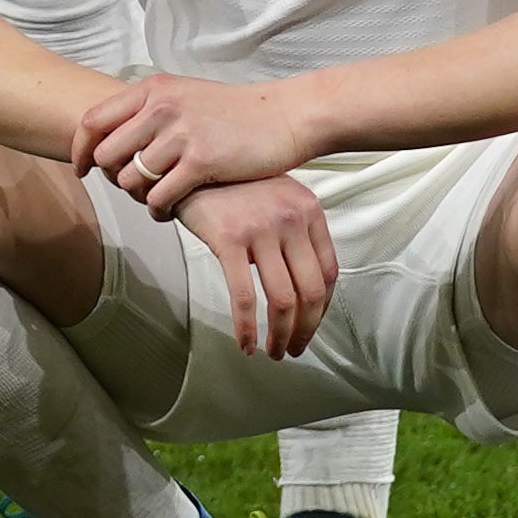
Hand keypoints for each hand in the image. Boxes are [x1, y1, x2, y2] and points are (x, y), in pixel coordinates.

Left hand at [77, 70, 311, 211]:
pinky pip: (160, 196)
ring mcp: (180, 133)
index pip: (93, 120)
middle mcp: (161, 107)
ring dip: (138, 197)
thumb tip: (111, 136)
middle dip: (115, 178)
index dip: (80, 149)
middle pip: (106, 155)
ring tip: (154, 200)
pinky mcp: (201, 161)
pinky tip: (169, 211)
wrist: (286, 116)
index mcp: (153, 89)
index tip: (82, 169)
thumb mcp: (185, 96)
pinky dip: (158, 209)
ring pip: (131, 179)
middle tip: (134, 189)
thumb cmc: (235, 112)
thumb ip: (149, 111)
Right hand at [177, 172, 342, 356]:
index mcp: (308, 209)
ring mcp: (261, 227)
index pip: (329, 272)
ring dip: (280, 335)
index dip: (321, 309)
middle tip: (294, 348)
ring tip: (273, 351)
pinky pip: (245, 295)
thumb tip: (303, 287)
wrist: (188, 167)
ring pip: (284, 299)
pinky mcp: (229, 239)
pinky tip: (244, 342)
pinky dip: (246, 326)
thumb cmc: (232, 187)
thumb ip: (294, 233)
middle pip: (311, 291)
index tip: (309, 327)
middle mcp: (291, 217)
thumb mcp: (276, 199)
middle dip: (305, 330)